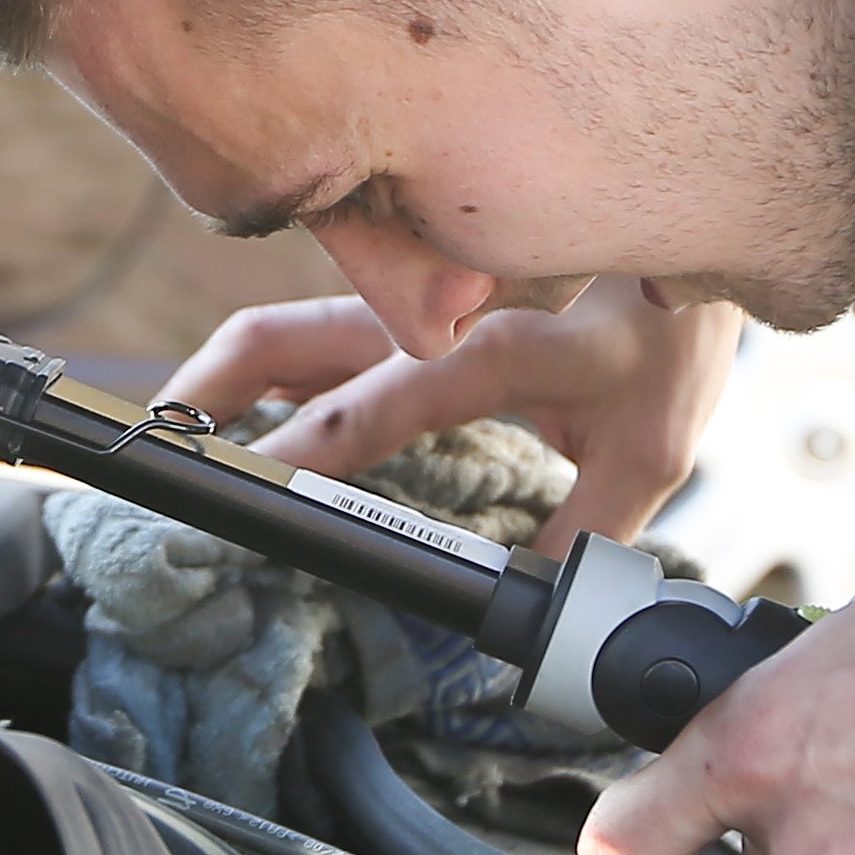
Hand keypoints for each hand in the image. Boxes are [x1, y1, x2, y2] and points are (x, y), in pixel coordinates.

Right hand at [154, 281, 746, 551]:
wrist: (689, 232)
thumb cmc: (666, 345)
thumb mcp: (650, 449)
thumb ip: (586, 531)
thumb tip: (528, 622)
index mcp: (528, 341)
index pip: (413, 384)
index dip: (333, 433)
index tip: (268, 482)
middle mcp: (456, 300)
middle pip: (317, 328)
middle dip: (229, 382)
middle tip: (166, 444)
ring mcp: (418, 286)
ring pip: (301, 320)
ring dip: (228, 372)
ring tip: (168, 428)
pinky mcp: (401, 289)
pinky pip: (317, 324)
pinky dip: (261, 368)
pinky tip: (221, 408)